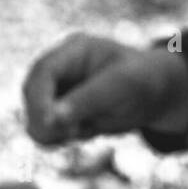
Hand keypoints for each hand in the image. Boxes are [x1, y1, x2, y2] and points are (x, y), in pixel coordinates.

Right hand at [21, 32, 187, 145]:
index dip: (40, 98)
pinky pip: (46, 131)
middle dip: (45, 118)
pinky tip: (83, 132)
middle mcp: (59, 69)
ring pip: (34, 116)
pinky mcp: (59, 112)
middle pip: (31, 95)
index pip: (43, 72)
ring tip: (85, 129)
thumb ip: (87, 100)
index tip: (49, 124)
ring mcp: (56, 90)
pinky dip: (58, 138)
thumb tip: (52, 119)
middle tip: (73, 133)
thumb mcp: (123, 85)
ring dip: (53, 131)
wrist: (156, 94)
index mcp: (73, 50)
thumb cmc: (143, 80)